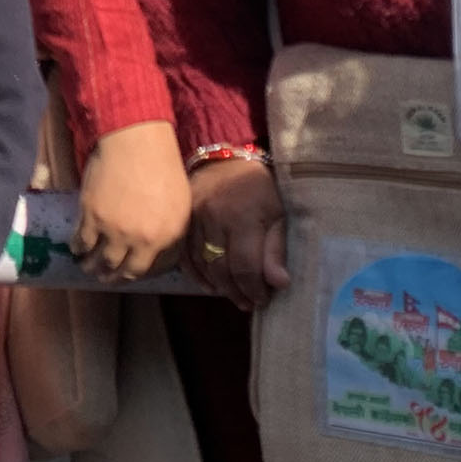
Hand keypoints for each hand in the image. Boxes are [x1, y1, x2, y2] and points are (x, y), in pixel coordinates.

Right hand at [72, 121, 191, 282]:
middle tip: (104, 277)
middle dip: (112, 277)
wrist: (135, 141)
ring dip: (91, 267)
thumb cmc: (162, 166)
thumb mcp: (179, 202)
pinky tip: (75, 248)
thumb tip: (159, 247)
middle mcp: (142, 240)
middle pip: (123, 271)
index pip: (151, 269)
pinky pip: (81, 242)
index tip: (126, 273)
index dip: (135, 273)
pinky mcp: (92, 216)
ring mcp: (115, 230)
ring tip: (86, 266)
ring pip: (99, 261)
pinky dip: (77, 248)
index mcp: (168, 236)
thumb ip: (171, 229)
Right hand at [184, 158, 288, 311]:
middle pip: (221, 269)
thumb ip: (276, 249)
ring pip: (202, 263)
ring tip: (232, 295)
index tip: (263, 300)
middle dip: (236, 291)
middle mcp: (214, 217)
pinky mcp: (181, 218)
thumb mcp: (278, 213)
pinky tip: (209, 285)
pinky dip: (195, 273)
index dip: (253, 289)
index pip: (245, 266)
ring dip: (218, 285)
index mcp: (242, 217)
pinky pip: (184, 253)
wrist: (226, 159)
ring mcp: (193, 217)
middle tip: (248, 303)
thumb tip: (278, 283)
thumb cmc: (260, 188)